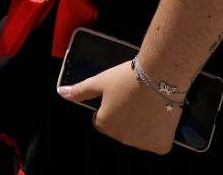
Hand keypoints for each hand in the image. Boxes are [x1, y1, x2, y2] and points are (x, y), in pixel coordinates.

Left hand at [60, 61, 181, 155]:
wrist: (161, 76)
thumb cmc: (129, 77)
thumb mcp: (101, 81)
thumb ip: (81, 90)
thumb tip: (62, 93)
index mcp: (105, 123)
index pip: (101, 121)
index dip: (109, 107)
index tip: (119, 96)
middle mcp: (121, 137)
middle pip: (120, 129)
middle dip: (124, 117)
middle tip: (133, 98)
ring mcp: (142, 144)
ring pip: (138, 137)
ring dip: (140, 126)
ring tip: (147, 105)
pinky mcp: (160, 145)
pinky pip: (156, 144)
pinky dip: (157, 134)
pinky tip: (158, 118)